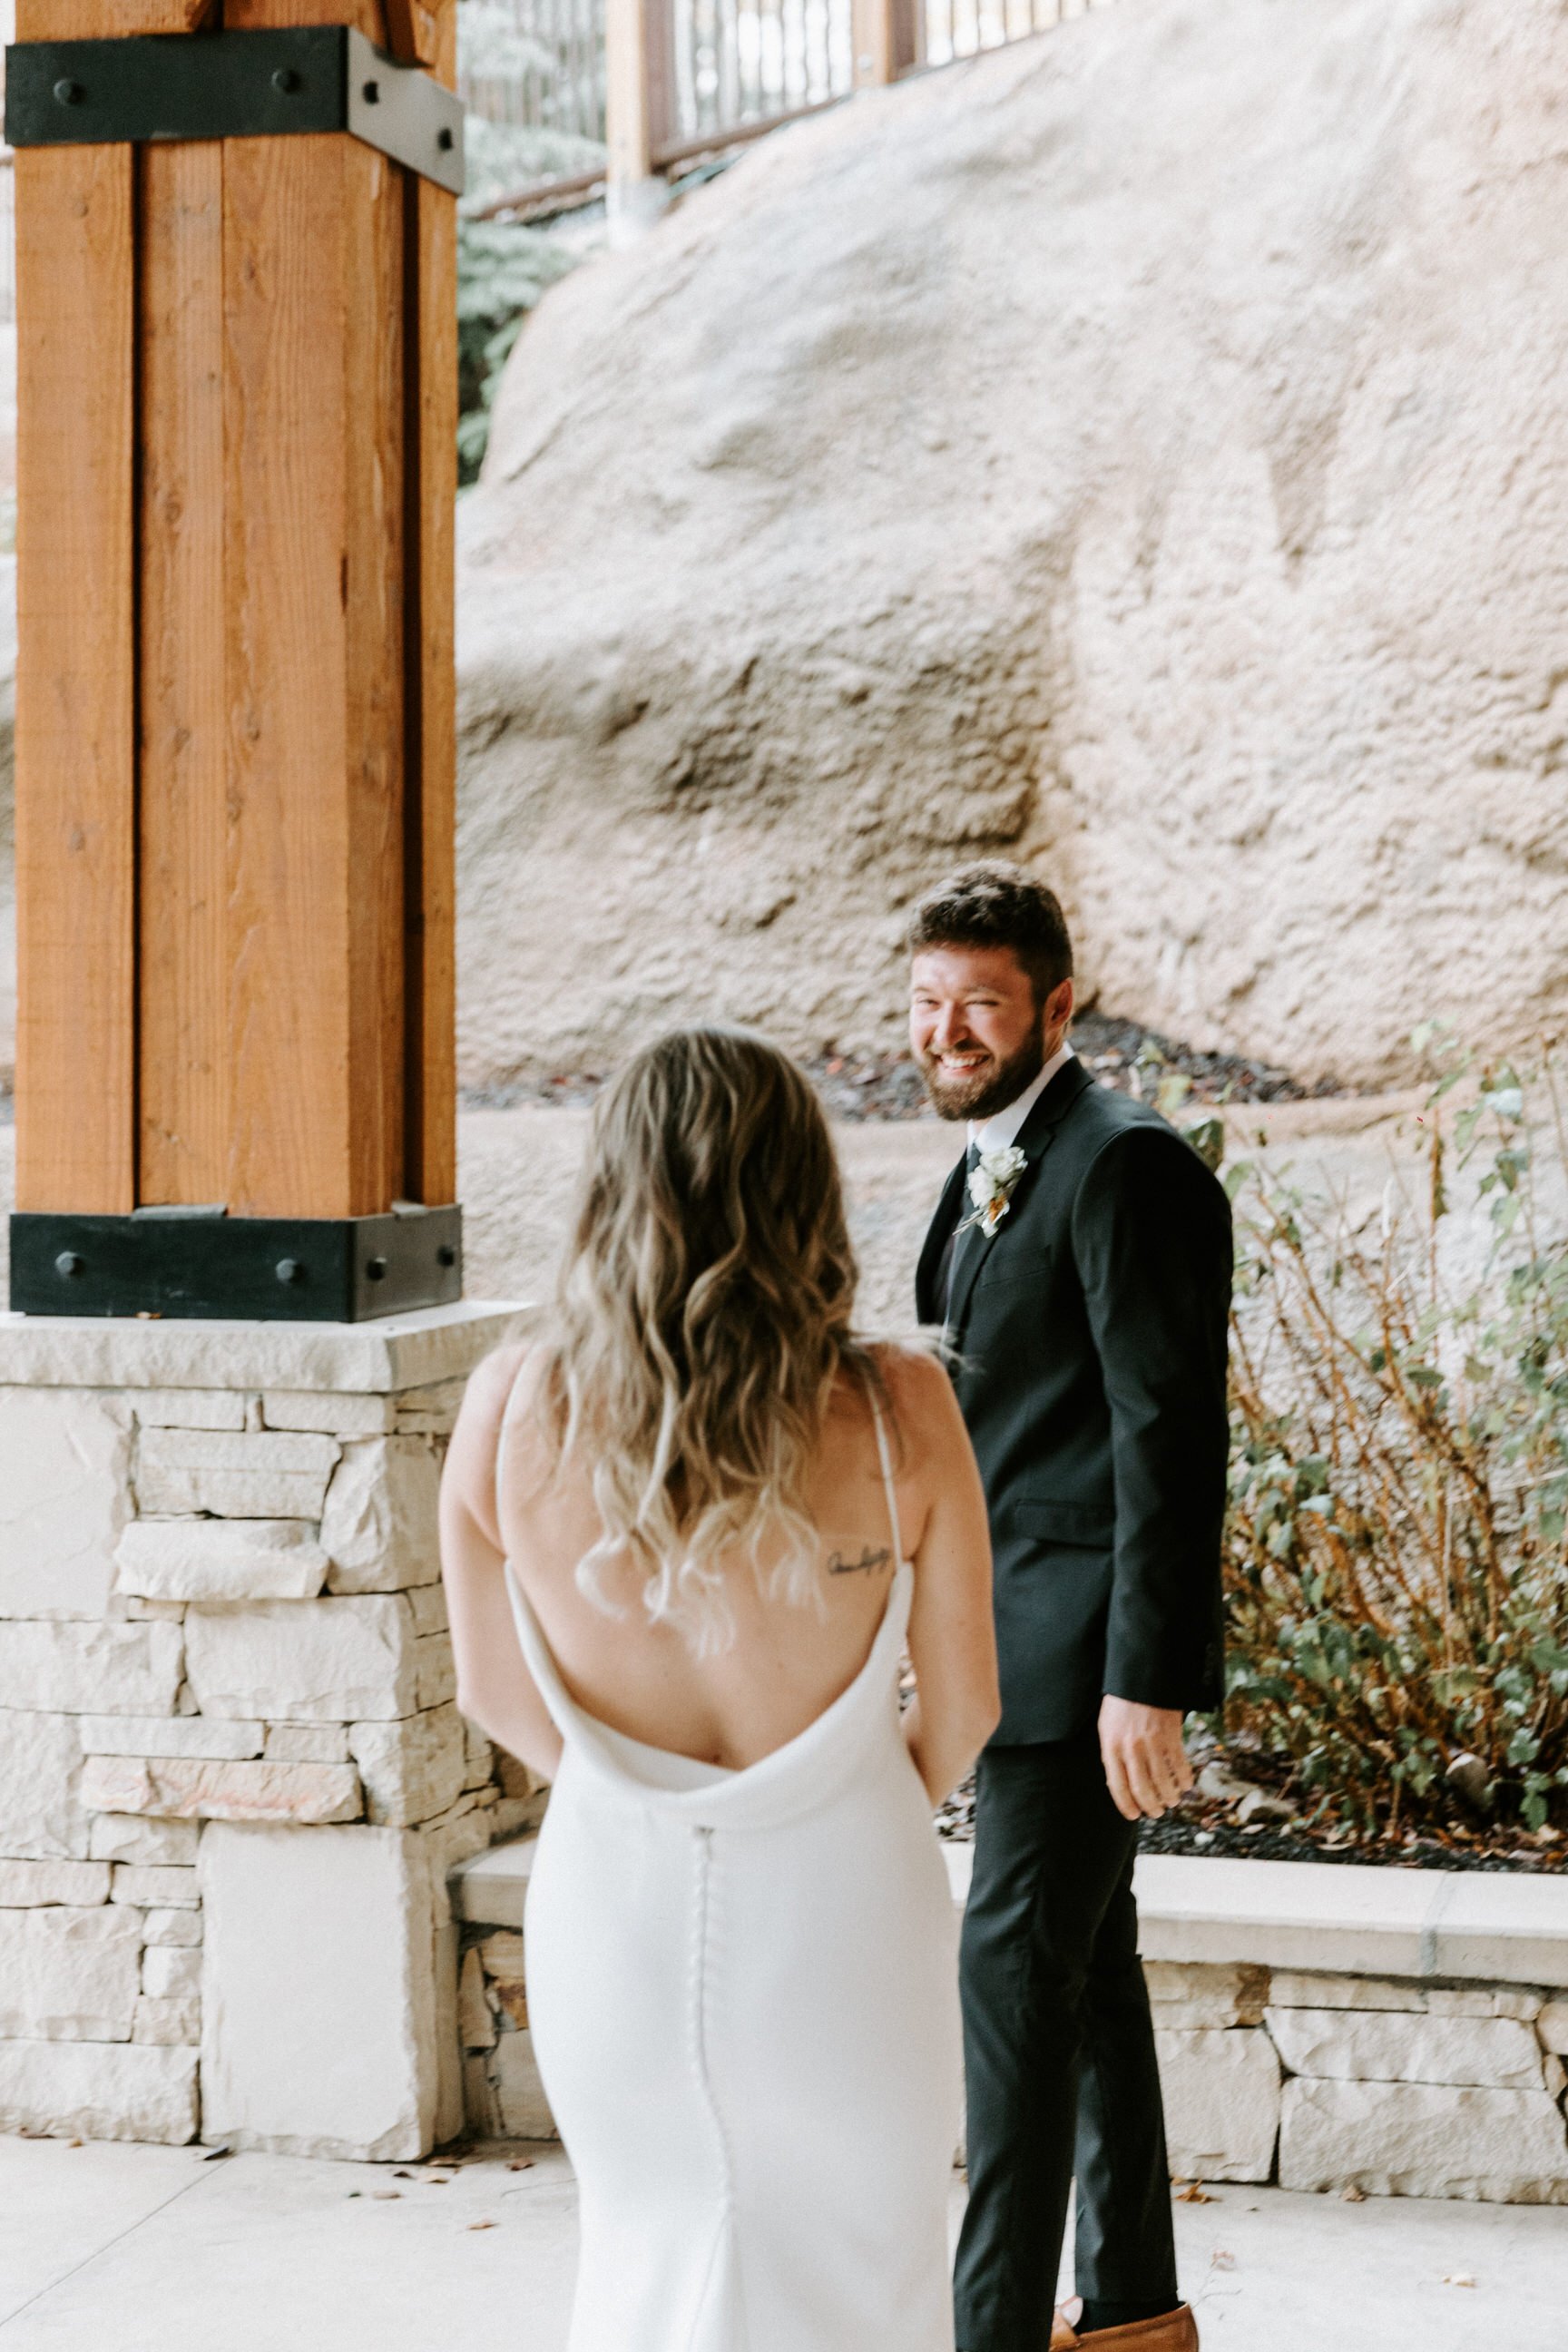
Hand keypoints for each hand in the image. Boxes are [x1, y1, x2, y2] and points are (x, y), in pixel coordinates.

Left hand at [1098, 1695, 1192, 1821]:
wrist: (1142, 1679)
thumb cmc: (1121, 1706)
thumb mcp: (1107, 1729)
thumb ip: (1111, 1756)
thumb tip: (1117, 1784)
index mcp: (1111, 1747)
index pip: (1118, 1786)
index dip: (1126, 1805)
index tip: (1134, 1816)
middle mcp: (1131, 1748)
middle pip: (1143, 1789)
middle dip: (1151, 1806)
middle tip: (1156, 1812)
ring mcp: (1152, 1743)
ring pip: (1163, 1782)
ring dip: (1169, 1797)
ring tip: (1171, 1801)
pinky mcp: (1171, 1736)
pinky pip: (1180, 1765)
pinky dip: (1185, 1779)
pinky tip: (1186, 1785)